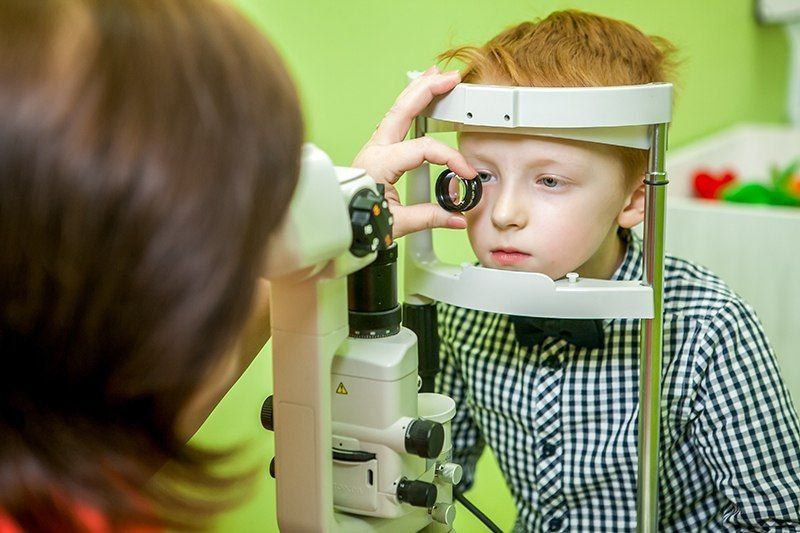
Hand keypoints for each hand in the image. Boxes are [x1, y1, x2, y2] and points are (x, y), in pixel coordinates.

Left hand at [353, 66, 476, 238]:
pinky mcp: (376, 150)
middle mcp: (376, 149)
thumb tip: (457, 218)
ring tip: (435, 76)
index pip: (423, 149)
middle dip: (428, 90)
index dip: (450, 158)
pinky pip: (394, 121)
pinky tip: (418, 99)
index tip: (466, 173)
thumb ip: (429, 218)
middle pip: (403, 110)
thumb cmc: (358, 221)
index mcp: (380, 163)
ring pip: (397, 110)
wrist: (337, 222)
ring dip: (417, 91)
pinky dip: (409, 105)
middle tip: (450, 78)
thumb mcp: (396, 224)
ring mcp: (374, 147)